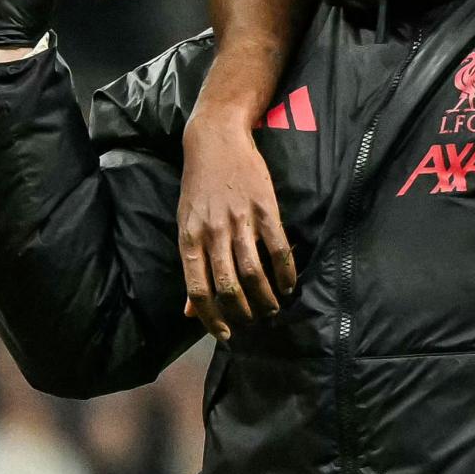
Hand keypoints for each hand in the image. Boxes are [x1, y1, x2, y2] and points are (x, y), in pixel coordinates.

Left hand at [178, 105, 297, 341]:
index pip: (198, 290)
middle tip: (253, 323)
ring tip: (272, 310)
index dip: (212, 318)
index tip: (225, 334)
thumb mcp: (185, 225)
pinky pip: (277, 247)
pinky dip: (285, 271)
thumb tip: (189, 311)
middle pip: (228, 286)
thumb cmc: (198, 186)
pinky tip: (289, 285)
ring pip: (253, 272)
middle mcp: (213, 234)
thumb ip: (191, 267)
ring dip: (265, 298)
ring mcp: (240, 221)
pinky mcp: (265, 208)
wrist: (215, 139)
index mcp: (189, 240)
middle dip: (242, 312)